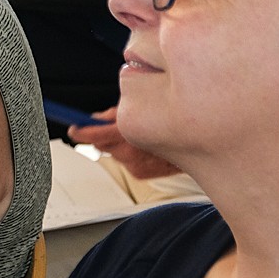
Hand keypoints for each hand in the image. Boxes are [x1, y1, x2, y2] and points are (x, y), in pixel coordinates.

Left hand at [67, 107, 181, 179]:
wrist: (204, 138)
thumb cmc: (177, 116)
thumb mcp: (144, 103)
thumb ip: (115, 113)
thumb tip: (96, 118)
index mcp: (131, 134)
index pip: (96, 136)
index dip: (81, 131)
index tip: (74, 129)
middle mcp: (132, 153)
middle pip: (101, 145)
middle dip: (103, 135)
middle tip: (111, 125)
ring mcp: (136, 166)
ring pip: (113, 153)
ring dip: (119, 143)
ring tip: (137, 133)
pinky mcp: (141, 173)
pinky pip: (126, 161)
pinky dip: (130, 152)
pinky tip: (145, 146)